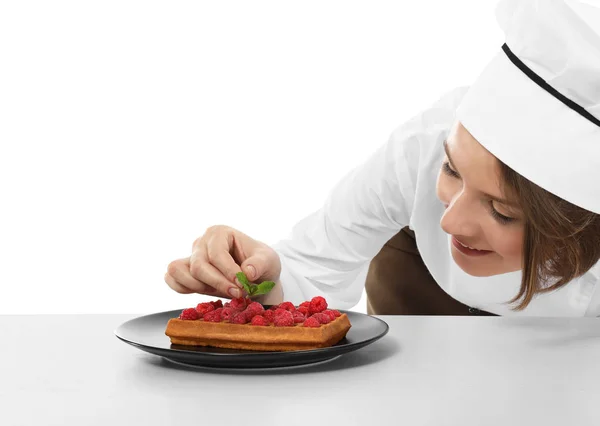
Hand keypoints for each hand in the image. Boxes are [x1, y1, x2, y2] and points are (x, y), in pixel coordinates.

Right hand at [165, 225, 281, 298]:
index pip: (216, 253)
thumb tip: (247, 272)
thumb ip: (260, 264)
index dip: (228, 272)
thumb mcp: (269, 261)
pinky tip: (205, 292)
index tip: (243, 286)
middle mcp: (202, 242)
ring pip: (178, 271)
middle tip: (237, 294)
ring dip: (198, 287)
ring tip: (220, 293)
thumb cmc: (260, 264)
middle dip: (217, 283)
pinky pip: (172, 279)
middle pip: (198, 265)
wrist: (256, 277)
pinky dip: (184, 288)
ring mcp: (191, 256)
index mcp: (219, 232)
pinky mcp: (185, 271)